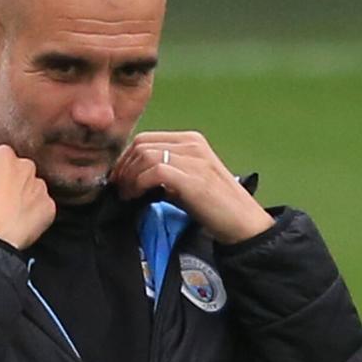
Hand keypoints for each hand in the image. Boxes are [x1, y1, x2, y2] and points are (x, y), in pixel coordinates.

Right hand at [0, 145, 55, 249]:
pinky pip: (40, 208)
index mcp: (2, 155)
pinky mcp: (49, 207)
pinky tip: (17, 223)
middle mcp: (26, 166)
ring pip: (29, 189)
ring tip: (3, 215)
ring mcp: (40, 187)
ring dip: (19, 198)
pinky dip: (31, 214)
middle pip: (12, 173)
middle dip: (2, 184)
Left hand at [111, 131, 273, 243]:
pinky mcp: (192, 178)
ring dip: (129, 176)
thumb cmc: (216, 206)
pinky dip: (138, 183)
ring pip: (145, 155)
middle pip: (141, 144)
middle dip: (124, 166)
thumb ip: (166, 172)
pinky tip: (136, 196)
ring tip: (127, 194)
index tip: (120, 178)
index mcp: (192, 141)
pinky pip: (154, 171)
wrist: (242, 223)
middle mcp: (192, 144)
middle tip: (119, 187)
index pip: (146, 138)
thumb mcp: (188, 180)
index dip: (126, 158)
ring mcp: (194, 159)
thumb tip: (133, 176)